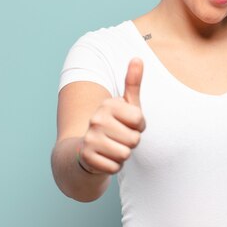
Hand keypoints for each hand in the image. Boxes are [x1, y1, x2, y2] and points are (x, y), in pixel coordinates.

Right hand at [78, 58, 145, 173]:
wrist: (87, 149)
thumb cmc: (115, 124)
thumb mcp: (126, 104)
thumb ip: (133, 82)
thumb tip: (138, 58)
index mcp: (108, 105)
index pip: (140, 120)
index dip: (139, 126)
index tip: (129, 124)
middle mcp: (96, 119)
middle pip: (134, 139)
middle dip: (131, 142)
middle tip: (120, 138)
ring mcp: (90, 138)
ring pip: (125, 154)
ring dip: (123, 155)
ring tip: (113, 147)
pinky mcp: (86, 158)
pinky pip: (115, 167)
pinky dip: (114, 166)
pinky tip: (105, 158)